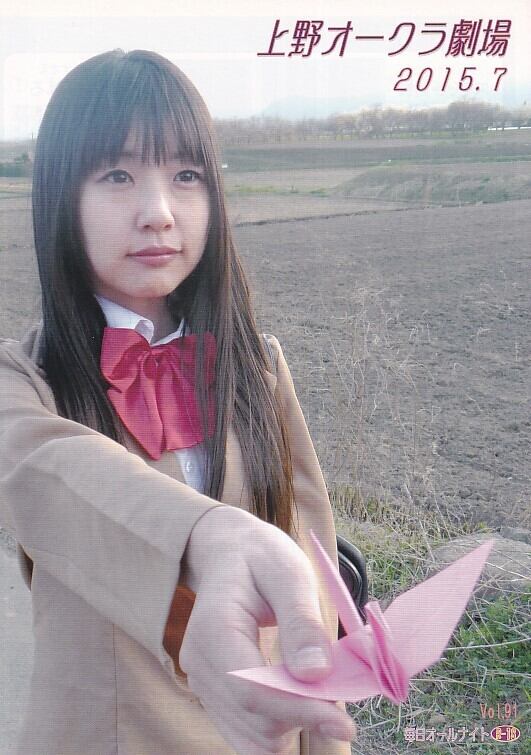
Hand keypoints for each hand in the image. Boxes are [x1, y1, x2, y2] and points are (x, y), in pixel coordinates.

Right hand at [179, 507, 354, 753]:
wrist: (227, 554)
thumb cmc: (261, 557)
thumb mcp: (289, 573)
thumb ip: (302, 621)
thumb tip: (317, 674)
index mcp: (214, 629)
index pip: (252, 690)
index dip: (300, 711)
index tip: (345, 723)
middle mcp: (200, 665)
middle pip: (254, 723)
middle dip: (302, 716)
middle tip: (340, 690)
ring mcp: (202, 684)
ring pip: (252, 739)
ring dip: (293, 726)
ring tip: (320, 690)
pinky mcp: (214, 697)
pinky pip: (248, 734)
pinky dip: (280, 726)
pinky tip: (300, 697)